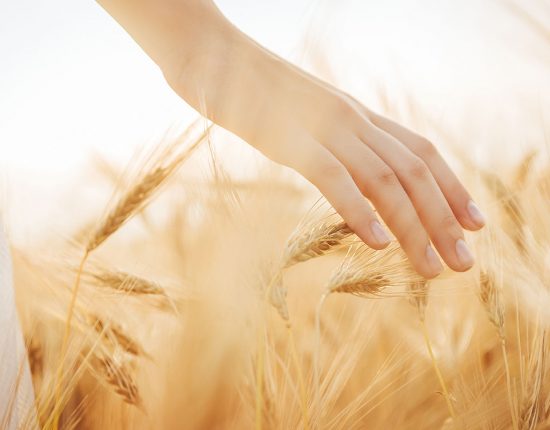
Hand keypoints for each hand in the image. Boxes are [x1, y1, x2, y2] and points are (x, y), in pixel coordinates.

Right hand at [164, 26, 485, 278]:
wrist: (210, 53)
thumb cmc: (253, 90)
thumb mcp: (305, 115)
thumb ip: (331, 140)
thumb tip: (350, 174)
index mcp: (356, 114)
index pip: (420, 151)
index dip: (452, 187)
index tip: (473, 223)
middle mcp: (351, 118)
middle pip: (413, 171)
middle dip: (444, 219)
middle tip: (464, 263)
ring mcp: (322, 127)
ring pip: (383, 179)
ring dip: (413, 226)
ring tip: (432, 268)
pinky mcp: (289, 138)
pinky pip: (333, 178)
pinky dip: (359, 210)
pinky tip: (378, 242)